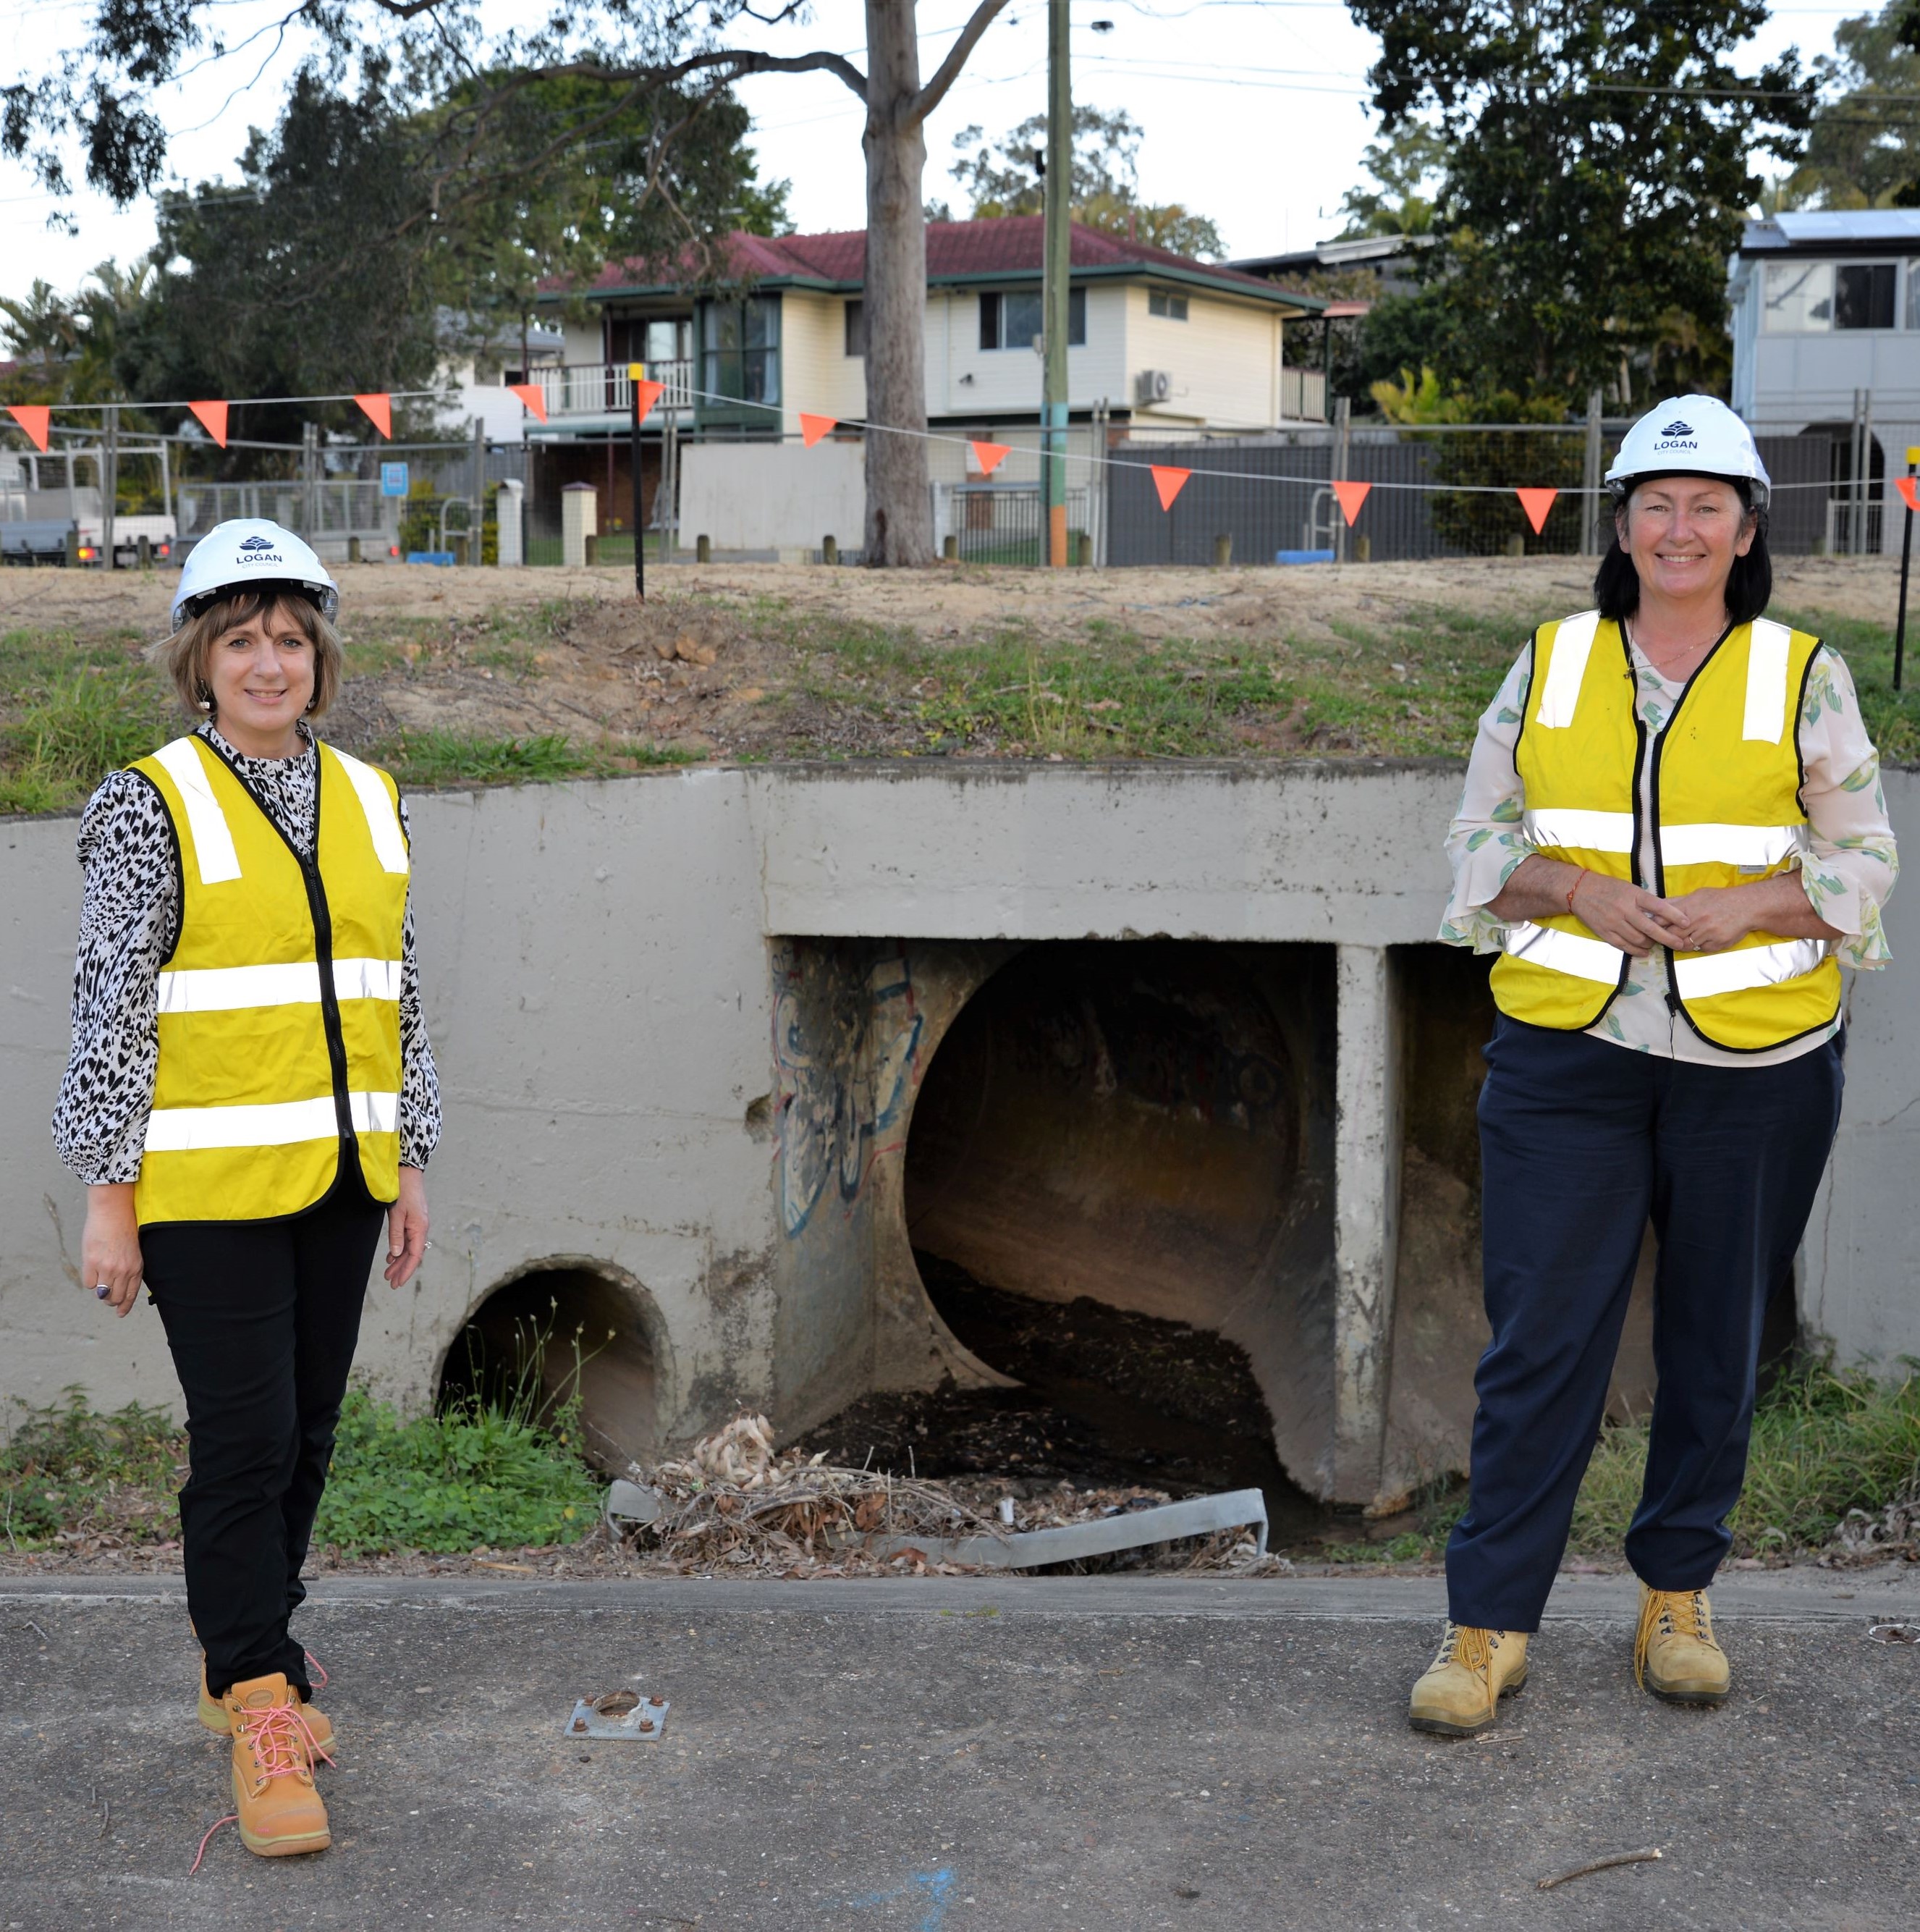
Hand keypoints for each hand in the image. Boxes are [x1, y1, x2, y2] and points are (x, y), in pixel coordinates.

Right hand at [82, 1184, 142, 1318]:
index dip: (124, 1306)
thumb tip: (121, 1286)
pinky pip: (88, 1283)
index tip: (120, 1313)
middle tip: (106, 1296)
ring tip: (100, 1281)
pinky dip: (89, 1280)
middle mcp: (124, 1270)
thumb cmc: (123, 1229)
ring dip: (99, 1291)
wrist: (113, 1212)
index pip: (131, 1294)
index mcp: (137, 1267)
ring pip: (101, 1293)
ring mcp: (108, 1267)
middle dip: (110, 1300)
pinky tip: (92, 1269)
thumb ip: (129, 1268)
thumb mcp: (133, 1251)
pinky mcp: (92, 1262)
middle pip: (115, 1298)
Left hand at [384, 1166, 429, 1287]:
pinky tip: (391, 1257)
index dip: (407, 1270)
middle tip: (391, 1283)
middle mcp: (421, 1228)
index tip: (398, 1282)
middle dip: (402, 1270)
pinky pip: (407, 1240)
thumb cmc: (403, 1191)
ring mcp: (417, 1224)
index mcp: (420, 1228)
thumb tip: (396, 1254)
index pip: (415, 1255)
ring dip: (399, 1261)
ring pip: (409, 1248)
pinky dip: (399, 1250)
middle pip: (412, 1254)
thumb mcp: (397, 1214)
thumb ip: (396, 1235)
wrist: (408, 1173)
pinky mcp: (412, 1220)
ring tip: (388, 1273)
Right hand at [1568, 873, 1695, 957]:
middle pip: (1651, 928)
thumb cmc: (1608, 888)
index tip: (1686, 922)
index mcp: (1633, 895)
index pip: (1658, 906)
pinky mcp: (1605, 932)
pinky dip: (1636, 951)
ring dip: (1651, 944)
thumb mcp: (1630, 888)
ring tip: (1656, 944)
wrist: (1580, 891)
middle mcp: (1624, 909)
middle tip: (1679, 943)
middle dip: (1667, 937)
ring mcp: (1614, 922)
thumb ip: (1645, 901)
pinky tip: (1644, 951)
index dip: (1674, 915)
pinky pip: (1624, 946)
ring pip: (1638, 939)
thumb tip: (1664, 914)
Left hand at [1663, 886, 1759, 954]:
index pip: (1662, 920)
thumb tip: (1659, 905)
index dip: (1657, 925)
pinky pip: (1701, 949)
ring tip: (1685, 939)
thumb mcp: (1698, 895)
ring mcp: (1707, 933)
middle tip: (1668, 937)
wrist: (1747, 906)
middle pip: (1672, 935)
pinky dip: (1699, 946)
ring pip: (1685, 945)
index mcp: (1689, 907)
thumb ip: (1678, 901)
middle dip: (1668, 938)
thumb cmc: (1721, 899)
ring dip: (1683, 944)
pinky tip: (1703, 939)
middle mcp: (1697, 921)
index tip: (1656, 927)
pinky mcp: (1717, 943)